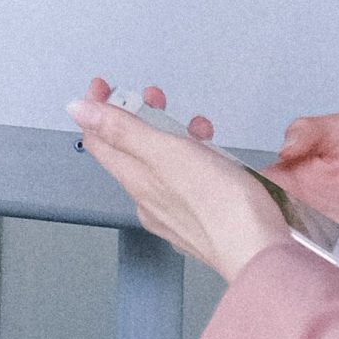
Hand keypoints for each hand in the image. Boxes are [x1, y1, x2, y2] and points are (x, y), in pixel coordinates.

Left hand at [69, 77, 289, 282]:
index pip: (99, 140)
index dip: (96, 109)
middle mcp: (148, 199)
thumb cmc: (220, 206)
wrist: (260, 252)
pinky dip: (194, 161)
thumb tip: (78, 110)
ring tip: (199, 129)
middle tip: (154, 98)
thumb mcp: (166, 152)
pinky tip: (214, 159)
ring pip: (162, 164)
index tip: (103, 86)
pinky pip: (186, 182)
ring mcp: (173, 212)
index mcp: (135, 179)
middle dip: (139, 116)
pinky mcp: (199, 220)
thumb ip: (122, 130)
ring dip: (173, 136)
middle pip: (130, 149)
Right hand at [271, 113, 338, 292]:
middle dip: (285, 244)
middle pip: (272, 244)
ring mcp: (324, 257)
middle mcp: (299, 229)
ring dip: (331, 262)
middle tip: (313, 232)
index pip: (253, 201)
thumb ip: (312, 130)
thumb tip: (284, 148)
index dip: (252, 206)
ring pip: (310, 271)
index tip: (273, 204)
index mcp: (286, 193)